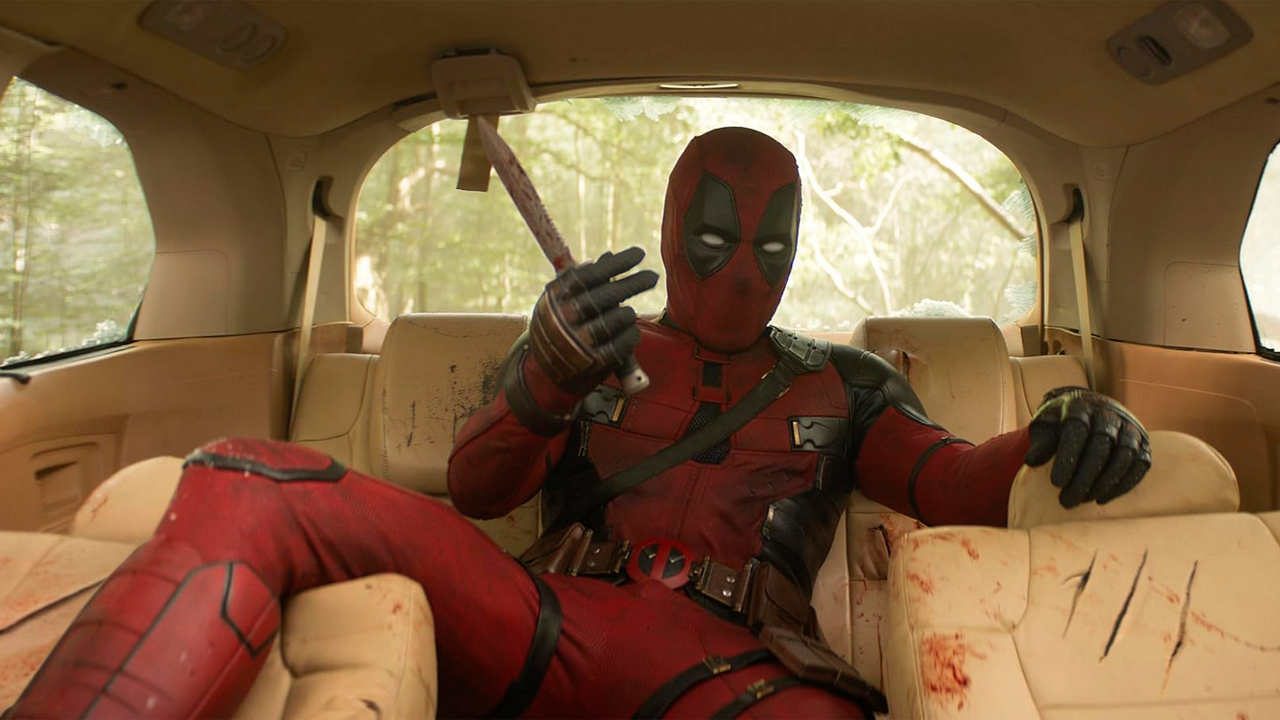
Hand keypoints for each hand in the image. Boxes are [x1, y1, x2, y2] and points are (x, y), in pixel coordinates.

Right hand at [529, 246, 657, 392]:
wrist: (543, 376)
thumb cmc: (556, 330)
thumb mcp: (558, 303)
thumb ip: (580, 282)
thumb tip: (607, 257)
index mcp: (555, 299)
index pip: (590, 275)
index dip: (617, 264)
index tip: (639, 254)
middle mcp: (565, 319)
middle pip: (607, 296)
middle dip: (634, 283)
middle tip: (653, 276)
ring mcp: (580, 342)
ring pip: (618, 318)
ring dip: (628, 313)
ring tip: (628, 313)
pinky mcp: (594, 363)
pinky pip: (624, 343)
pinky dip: (631, 334)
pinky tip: (629, 331)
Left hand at [1024, 387, 1150, 507]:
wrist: (1089, 408)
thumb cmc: (1061, 422)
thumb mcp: (1045, 426)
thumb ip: (1040, 442)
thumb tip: (1031, 461)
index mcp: (1081, 407)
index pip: (1077, 430)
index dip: (1068, 458)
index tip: (1056, 483)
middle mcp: (1109, 414)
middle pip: (1101, 446)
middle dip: (1084, 477)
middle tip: (1067, 500)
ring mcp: (1130, 428)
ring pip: (1123, 456)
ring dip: (1104, 482)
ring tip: (1083, 501)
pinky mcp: (1143, 443)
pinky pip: (1139, 465)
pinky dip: (1122, 484)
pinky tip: (1102, 498)